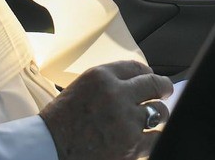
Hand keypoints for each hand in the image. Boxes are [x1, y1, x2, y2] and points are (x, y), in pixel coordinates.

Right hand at [39, 61, 172, 159]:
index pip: (136, 67)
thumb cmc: (61, 120)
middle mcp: (116, 93)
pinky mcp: (132, 144)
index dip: (147, 73)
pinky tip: (149, 136)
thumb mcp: (81, 88)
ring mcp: (126, 120)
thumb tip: (135, 84)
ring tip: (154, 117)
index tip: (150, 78)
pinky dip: (154, 136)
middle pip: (154, 85)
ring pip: (159, 111)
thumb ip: (106, 83)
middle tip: (165, 91)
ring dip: (158, 114)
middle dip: (163, 88)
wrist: (50, 147)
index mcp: (100, 76)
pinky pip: (156, 137)